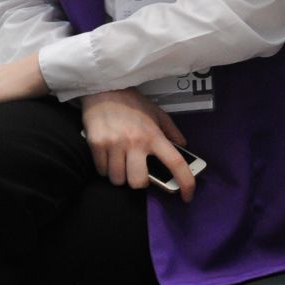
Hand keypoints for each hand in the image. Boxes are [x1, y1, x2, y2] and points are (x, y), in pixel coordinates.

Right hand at [78, 89, 197, 200]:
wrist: (104, 89)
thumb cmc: (133, 104)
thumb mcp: (158, 113)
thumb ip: (171, 131)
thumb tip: (183, 147)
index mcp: (154, 135)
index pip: (175, 163)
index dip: (185, 182)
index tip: (187, 196)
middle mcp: (135, 142)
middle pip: (138, 182)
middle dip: (139, 182)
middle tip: (137, 171)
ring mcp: (114, 144)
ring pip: (118, 180)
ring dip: (121, 176)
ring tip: (121, 162)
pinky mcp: (96, 145)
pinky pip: (101, 172)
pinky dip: (106, 169)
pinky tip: (109, 157)